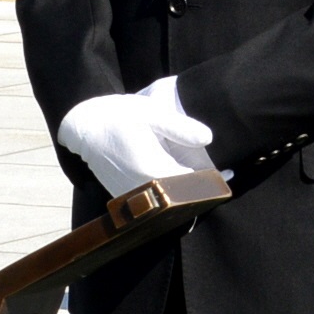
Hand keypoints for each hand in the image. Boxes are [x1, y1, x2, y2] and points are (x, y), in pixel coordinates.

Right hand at [56, 76, 217, 197]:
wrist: (84, 127)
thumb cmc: (118, 116)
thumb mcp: (151, 114)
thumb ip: (179, 127)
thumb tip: (209, 138)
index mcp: (154, 170)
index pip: (193, 184)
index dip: (213, 179)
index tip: (229, 172)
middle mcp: (145, 189)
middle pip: (183, 195)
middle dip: (202, 186)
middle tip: (223, 174)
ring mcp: (134, 196)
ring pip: (169, 199)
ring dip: (185, 190)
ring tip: (203, 177)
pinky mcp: (127, 197)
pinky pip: (155, 198)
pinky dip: (168, 191)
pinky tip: (178, 177)